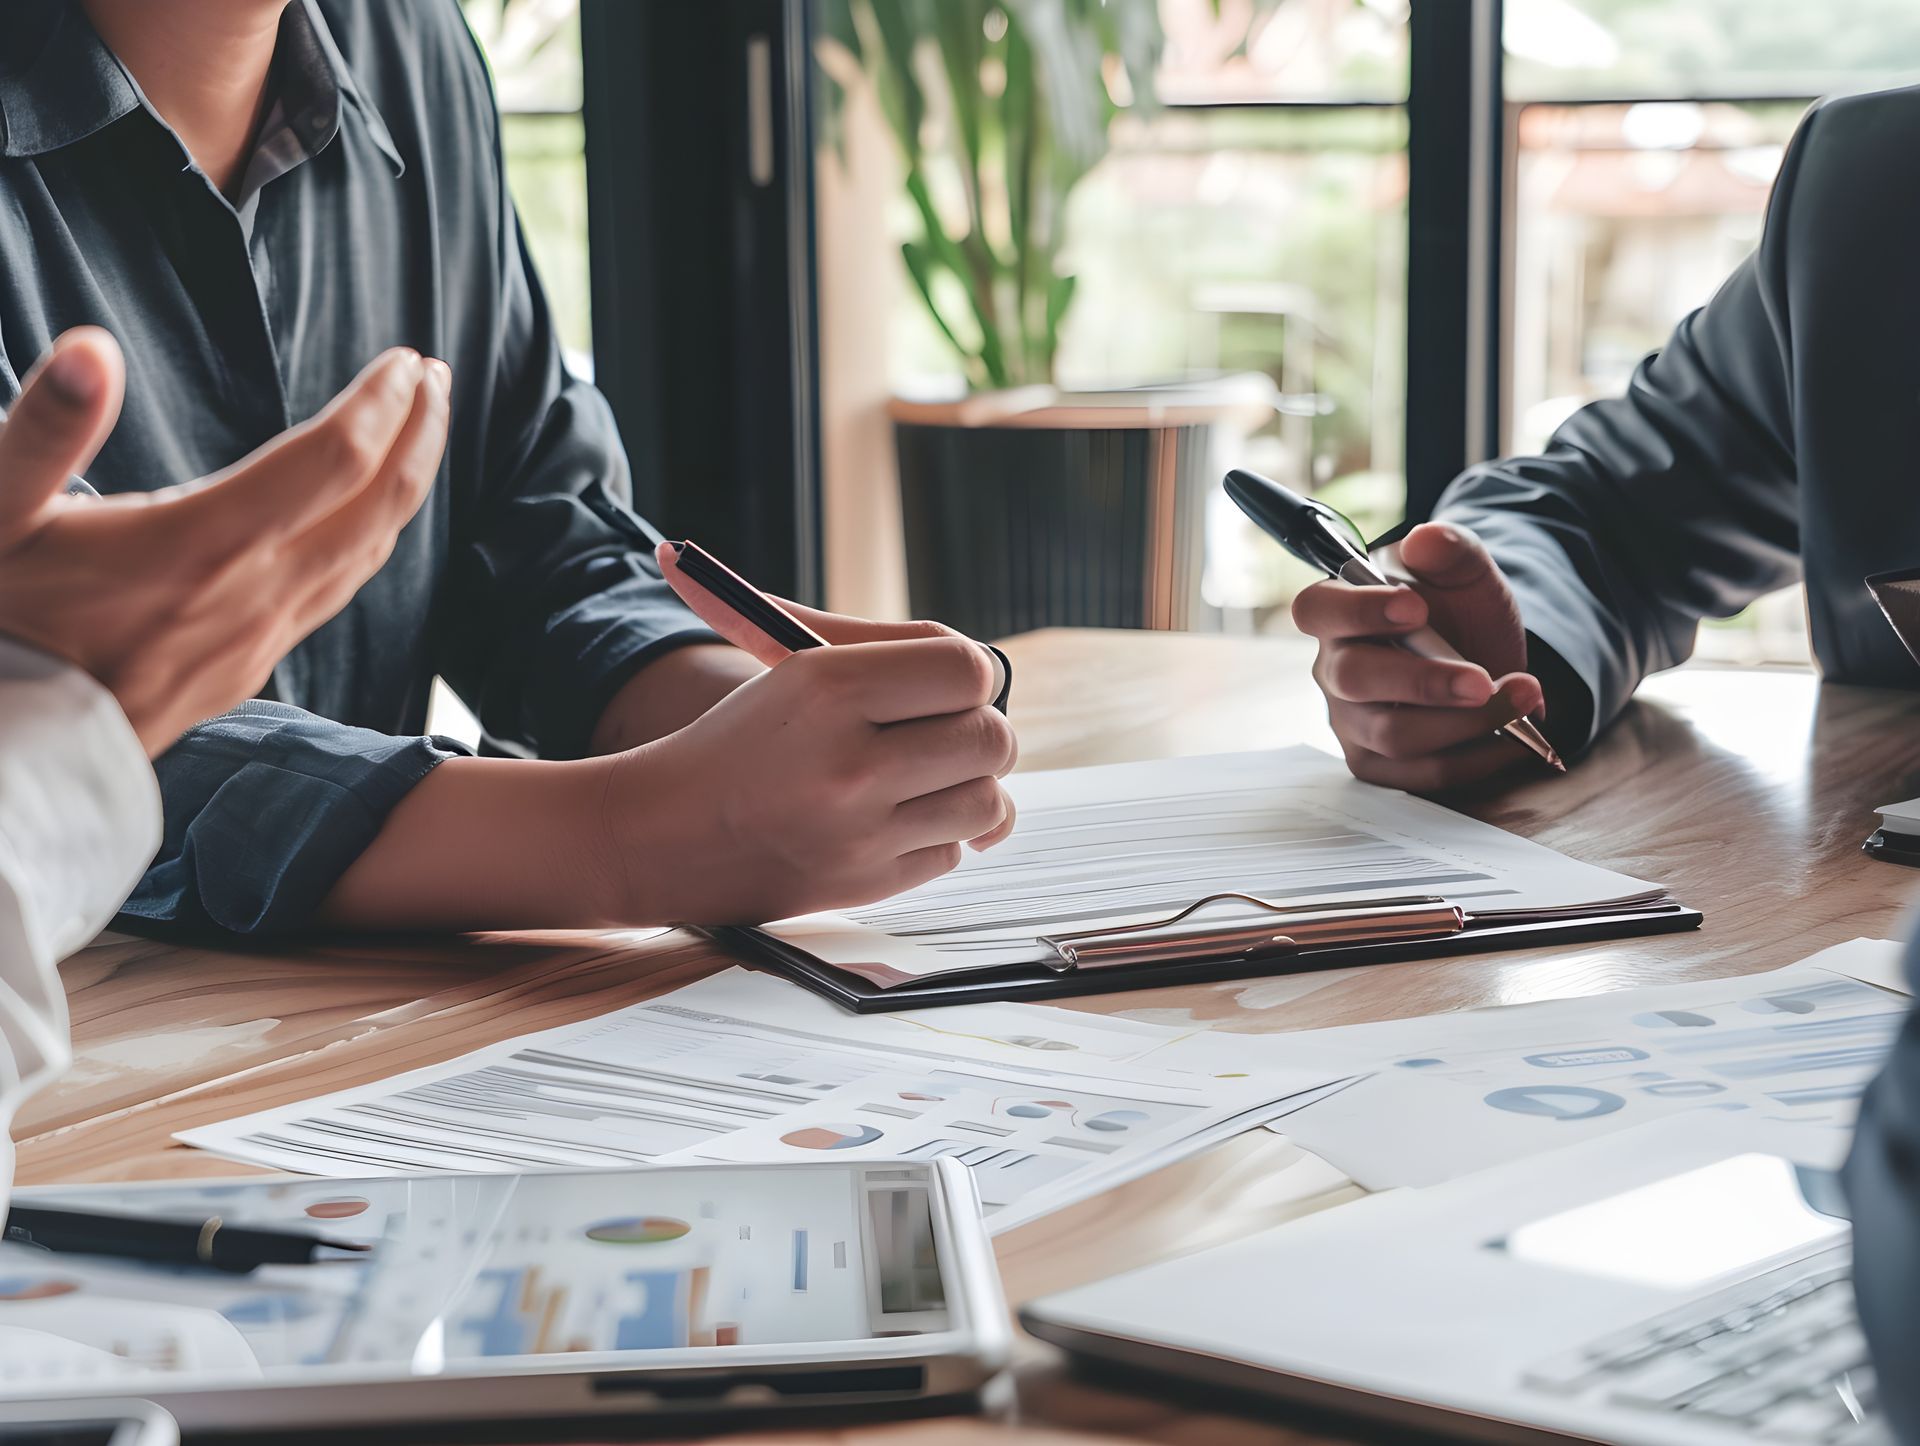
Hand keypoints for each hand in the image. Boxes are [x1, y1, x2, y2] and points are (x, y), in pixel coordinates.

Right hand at [0, 329, 448, 754]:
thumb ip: (43, 433)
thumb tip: (89, 350)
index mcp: (203, 543)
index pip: (334, 459)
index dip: (380, 403)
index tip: (408, 360)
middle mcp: (252, 593)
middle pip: (376, 504)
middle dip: (418, 434)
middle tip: (437, 377)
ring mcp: (258, 637)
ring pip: (368, 552)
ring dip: (404, 485)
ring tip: (421, 431)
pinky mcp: (248, 667)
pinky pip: (337, 593)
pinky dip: (372, 540)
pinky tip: (367, 521)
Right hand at [576, 544, 1018, 923]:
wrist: (661, 832)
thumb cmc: (740, 742)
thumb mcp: (797, 669)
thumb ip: (893, 657)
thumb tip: (987, 671)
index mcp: (830, 688)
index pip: (968, 670)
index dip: (974, 675)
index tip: (956, 685)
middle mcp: (850, 763)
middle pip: (993, 737)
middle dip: (978, 731)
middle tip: (943, 732)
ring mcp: (861, 833)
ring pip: (988, 801)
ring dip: (964, 787)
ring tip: (917, 778)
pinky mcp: (868, 885)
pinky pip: (953, 851)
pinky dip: (934, 835)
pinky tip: (887, 821)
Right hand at [1293, 521, 1545, 792]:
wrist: (1484, 657)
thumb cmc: (1457, 610)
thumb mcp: (1464, 570)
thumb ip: (1450, 549)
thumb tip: (1429, 540)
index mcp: (1338, 611)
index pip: (1317, 609)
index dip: (1358, 611)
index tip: (1416, 608)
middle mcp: (1335, 670)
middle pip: (1355, 680)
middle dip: (1424, 682)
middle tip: (1482, 679)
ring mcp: (1353, 722)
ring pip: (1394, 735)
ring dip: (1465, 723)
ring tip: (1522, 696)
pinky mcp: (1380, 763)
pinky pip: (1422, 773)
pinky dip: (1475, 758)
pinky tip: (1514, 735)